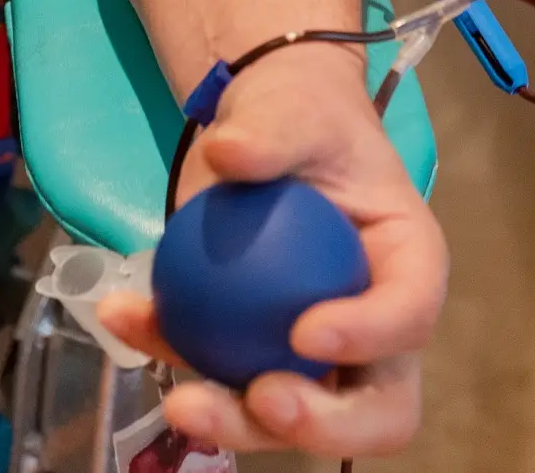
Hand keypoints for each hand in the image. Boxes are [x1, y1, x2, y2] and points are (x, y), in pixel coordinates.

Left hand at [99, 42, 448, 459]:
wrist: (262, 127)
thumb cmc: (303, 117)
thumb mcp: (294, 109)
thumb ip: (271, 131)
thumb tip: (230, 154)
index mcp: (408, 264)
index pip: (410, 313)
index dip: (370, 335)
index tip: (303, 331)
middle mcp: (375, 324)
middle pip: (377, 408)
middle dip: (323, 424)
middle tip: (263, 399)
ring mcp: (316, 351)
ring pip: (294, 417)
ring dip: (236, 423)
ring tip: (180, 401)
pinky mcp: (252, 348)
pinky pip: (217, 374)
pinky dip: (167, 353)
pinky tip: (124, 316)